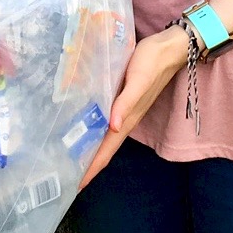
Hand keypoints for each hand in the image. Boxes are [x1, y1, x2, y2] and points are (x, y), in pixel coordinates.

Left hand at [76, 25, 190, 190]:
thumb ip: (126, 102)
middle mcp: (124, 119)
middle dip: (86, 165)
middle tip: (64, 177)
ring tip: (68, 160)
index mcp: (128, 119)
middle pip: (103, 148)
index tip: (75, 186)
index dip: (92, 168)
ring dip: (89, 150)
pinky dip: (92, 130)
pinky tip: (82, 128)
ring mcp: (123, 110)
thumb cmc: (153, 62)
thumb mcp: (138, 80)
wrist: (169, 47)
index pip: (107, 150)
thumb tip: (114, 128)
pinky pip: (103, 121)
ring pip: (103, 137)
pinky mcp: (121, 99)